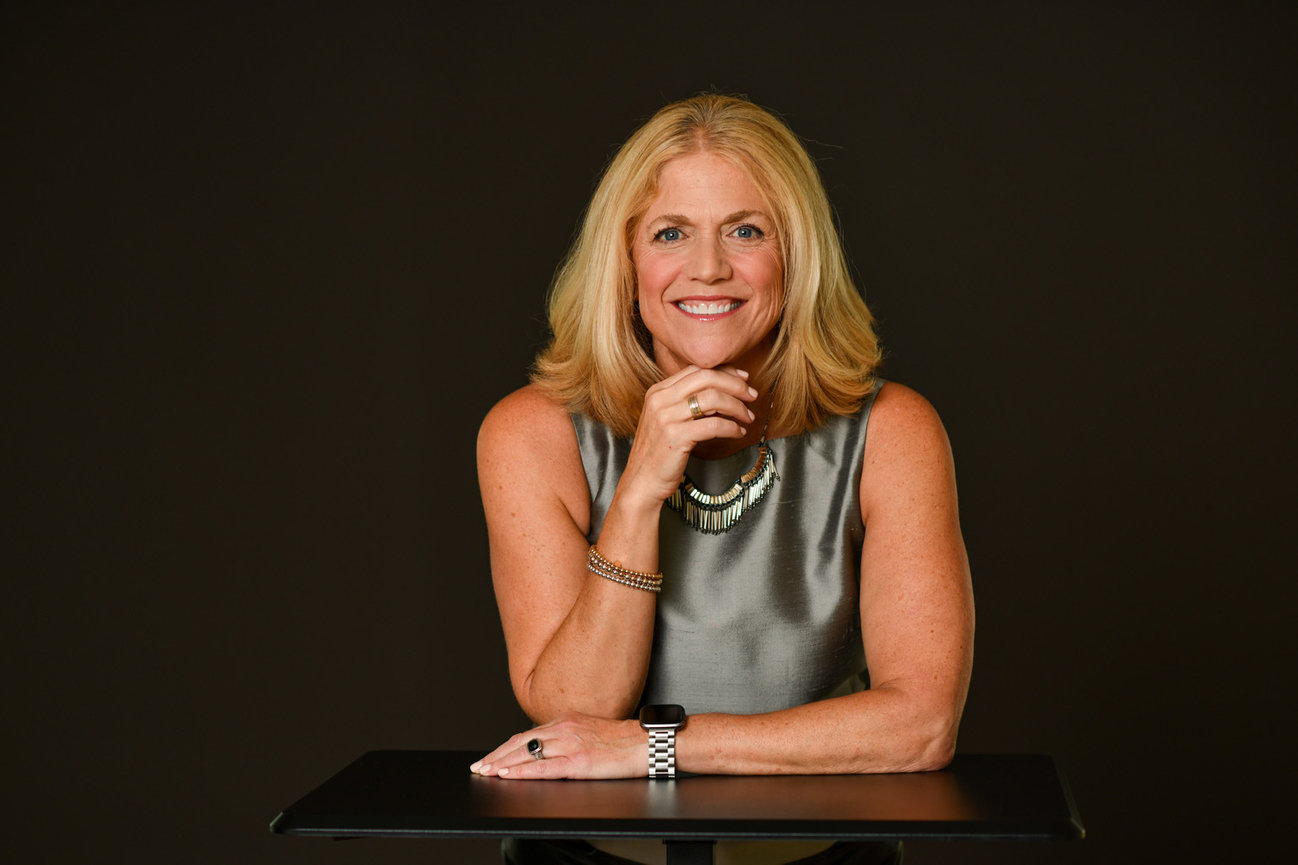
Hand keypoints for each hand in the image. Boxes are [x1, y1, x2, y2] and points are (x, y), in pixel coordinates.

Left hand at [469, 712, 646, 779]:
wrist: (647, 741)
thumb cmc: (623, 740)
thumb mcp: (589, 730)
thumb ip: (568, 737)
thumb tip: (547, 749)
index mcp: (566, 720)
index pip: (527, 734)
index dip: (505, 747)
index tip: (490, 757)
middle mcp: (564, 728)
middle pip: (520, 742)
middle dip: (496, 756)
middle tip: (478, 767)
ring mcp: (570, 744)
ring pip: (526, 753)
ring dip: (502, 763)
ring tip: (485, 772)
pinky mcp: (579, 760)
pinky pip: (543, 767)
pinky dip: (522, 771)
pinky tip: (508, 775)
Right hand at [619, 365, 758, 506]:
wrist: (641, 481)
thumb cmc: (658, 453)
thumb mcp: (666, 419)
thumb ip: (686, 402)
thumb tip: (723, 390)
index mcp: (657, 391)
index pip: (697, 370)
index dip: (724, 372)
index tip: (743, 379)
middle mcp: (660, 400)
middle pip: (707, 378)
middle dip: (735, 385)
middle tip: (752, 396)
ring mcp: (666, 417)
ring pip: (713, 399)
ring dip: (737, 407)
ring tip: (748, 417)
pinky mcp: (676, 436)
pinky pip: (714, 424)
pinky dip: (732, 427)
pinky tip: (738, 433)